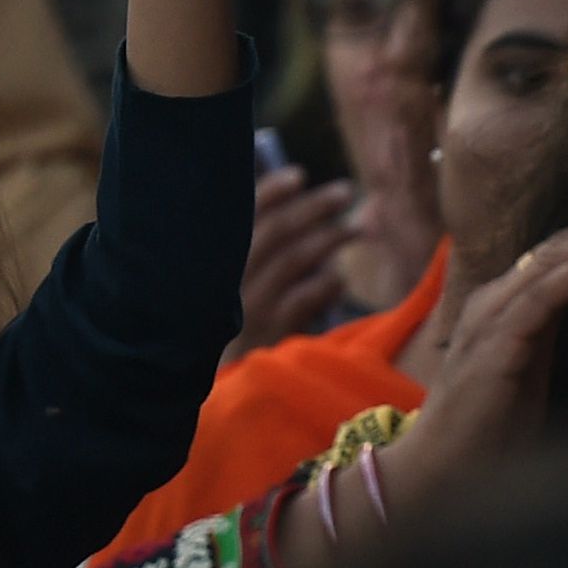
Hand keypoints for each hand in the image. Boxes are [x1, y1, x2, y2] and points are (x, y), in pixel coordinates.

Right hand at [228, 165, 357, 354]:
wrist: (214, 391)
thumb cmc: (217, 331)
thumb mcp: (219, 287)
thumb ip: (245, 253)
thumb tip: (283, 212)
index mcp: (209, 260)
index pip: (241, 214)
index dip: (271, 191)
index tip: (298, 175)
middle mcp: (225, 278)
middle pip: (274, 230)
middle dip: (312, 207)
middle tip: (345, 192)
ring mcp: (247, 306)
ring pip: (294, 259)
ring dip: (329, 237)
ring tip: (358, 228)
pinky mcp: (269, 333)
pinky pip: (306, 298)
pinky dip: (326, 284)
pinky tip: (339, 279)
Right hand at [374, 192, 567, 519]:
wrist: (441, 478)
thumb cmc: (490, 439)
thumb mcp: (535, 383)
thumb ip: (558, 354)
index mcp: (509, 309)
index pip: (565, 257)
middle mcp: (498, 302)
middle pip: (565, 246)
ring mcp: (493, 317)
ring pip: (558, 258)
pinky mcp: (497, 340)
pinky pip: (545, 291)